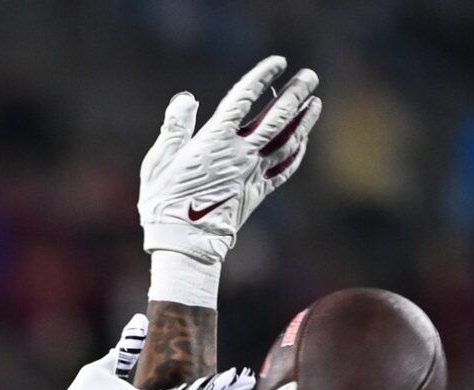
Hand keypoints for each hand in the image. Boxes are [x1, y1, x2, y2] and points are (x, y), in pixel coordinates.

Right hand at [139, 55, 321, 266]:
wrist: (184, 243)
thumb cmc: (164, 202)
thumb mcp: (158, 161)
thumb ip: (175, 128)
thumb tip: (186, 98)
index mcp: (214, 141)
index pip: (243, 99)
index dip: (262, 77)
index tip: (278, 62)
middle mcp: (240, 153)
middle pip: (276, 117)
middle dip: (295, 94)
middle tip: (310, 77)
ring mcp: (252, 173)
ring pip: (287, 142)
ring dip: (304, 121)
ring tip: (315, 103)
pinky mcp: (257, 193)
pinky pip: (284, 170)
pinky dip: (297, 154)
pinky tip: (304, 142)